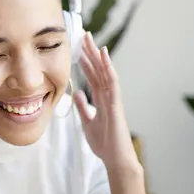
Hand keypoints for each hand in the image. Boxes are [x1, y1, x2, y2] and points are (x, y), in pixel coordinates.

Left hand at [74, 32, 139, 169]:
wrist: (115, 159)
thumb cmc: (104, 143)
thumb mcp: (87, 122)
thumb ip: (84, 107)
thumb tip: (77, 93)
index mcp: (101, 99)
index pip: (93, 75)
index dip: (86, 61)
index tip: (78, 47)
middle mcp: (108, 95)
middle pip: (99, 69)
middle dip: (91, 52)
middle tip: (84, 34)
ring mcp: (113, 98)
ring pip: (106, 71)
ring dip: (98, 55)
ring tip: (91, 40)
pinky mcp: (116, 103)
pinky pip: (112, 81)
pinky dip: (108, 67)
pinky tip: (104, 54)